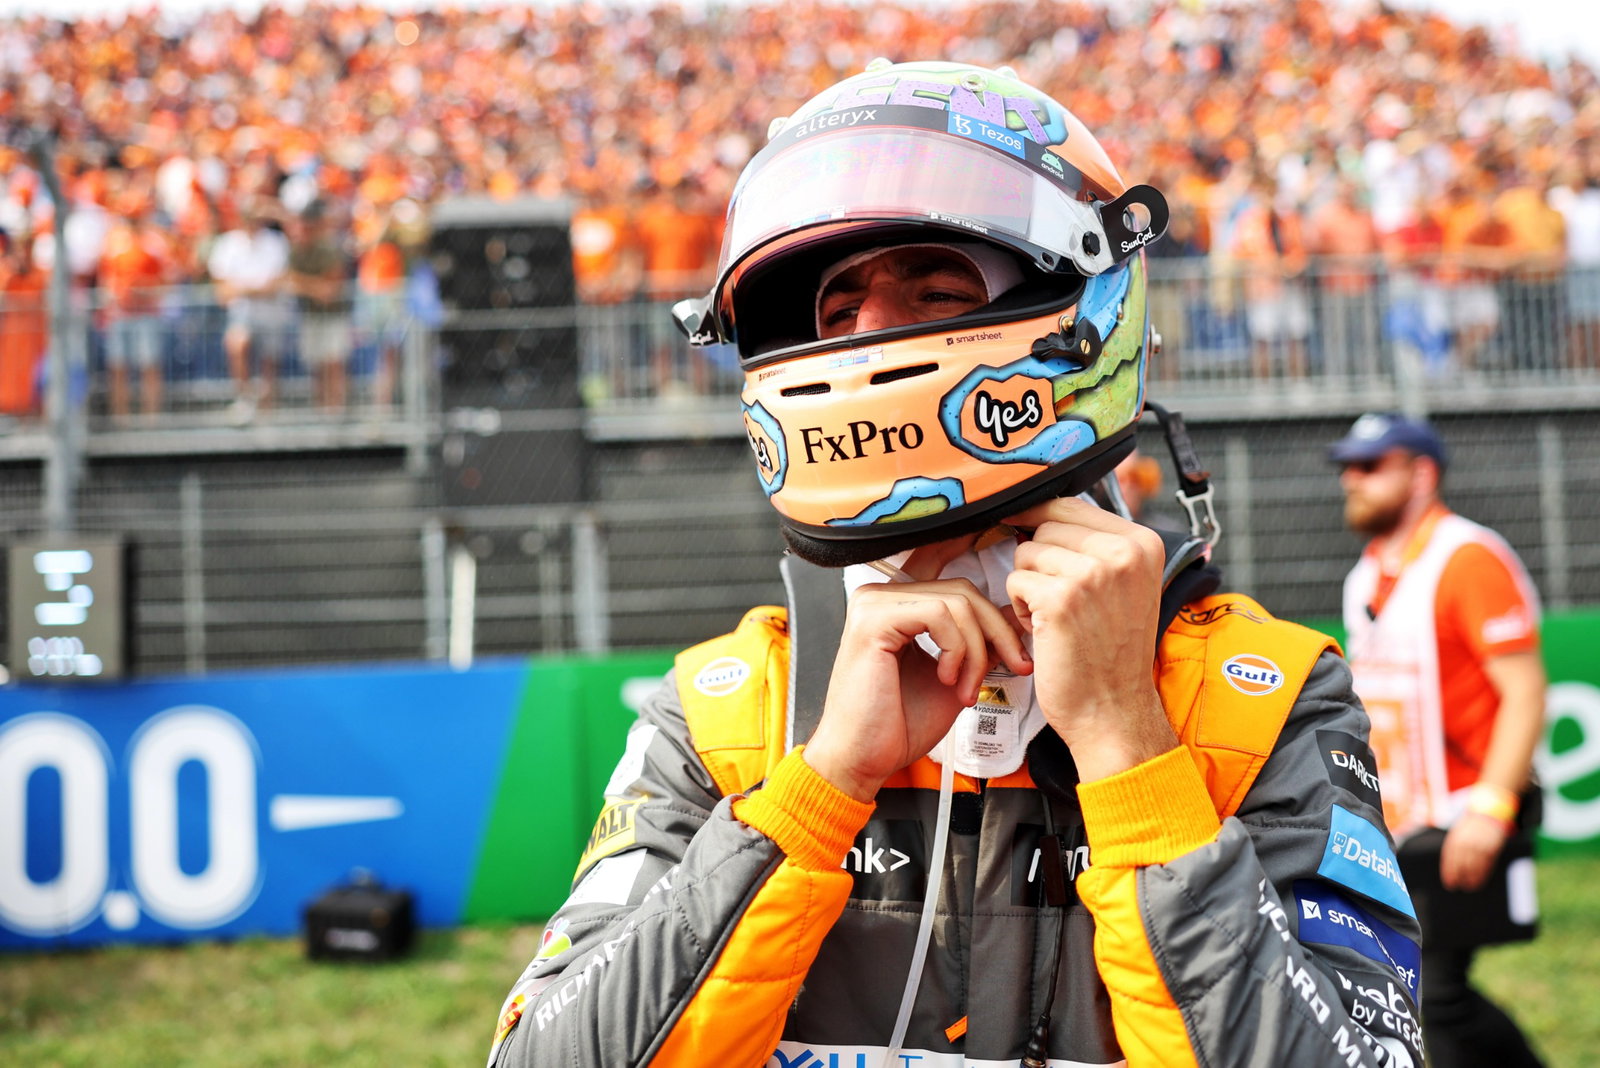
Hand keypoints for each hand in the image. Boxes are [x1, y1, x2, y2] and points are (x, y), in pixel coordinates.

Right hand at [803, 535, 1033, 801]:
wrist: (863, 759)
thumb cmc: (897, 724)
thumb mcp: (955, 675)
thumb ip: (978, 642)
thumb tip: (1013, 617)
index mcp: (897, 605)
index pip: (945, 568)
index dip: (975, 559)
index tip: (1004, 580)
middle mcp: (882, 595)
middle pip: (964, 589)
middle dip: (998, 631)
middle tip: (1012, 667)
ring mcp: (874, 603)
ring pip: (958, 600)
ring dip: (978, 650)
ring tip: (967, 688)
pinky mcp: (873, 619)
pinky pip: (940, 613)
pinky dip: (958, 649)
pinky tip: (947, 678)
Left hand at [1004, 497, 1177, 781]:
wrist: (1114, 712)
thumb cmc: (1112, 653)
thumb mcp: (1124, 585)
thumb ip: (1097, 544)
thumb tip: (1042, 505)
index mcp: (1143, 542)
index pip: (1071, 503)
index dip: (1044, 522)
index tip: (1039, 544)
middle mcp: (1123, 552)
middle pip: (1046, 524)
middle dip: (1040, 560)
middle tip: (1062, 601)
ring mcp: (1091, 573)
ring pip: (1026, 550)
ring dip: (1029, 584)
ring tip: (1056, 616)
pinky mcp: (1060, 598)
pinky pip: (1016, 579)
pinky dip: (1020, 606)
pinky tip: (1045, 630)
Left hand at [1440, 813, 1508, 890]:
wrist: (1487, 815)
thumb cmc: (1470, 827)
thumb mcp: (1458, 833)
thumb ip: (1454, 848)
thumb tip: (1450, 866)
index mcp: (1455, 839)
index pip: (1450, 859)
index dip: (1449, 873)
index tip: (1449, 883)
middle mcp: (1466, 843)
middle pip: (1461, 864)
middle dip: (1458, 877)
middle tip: (1457, 886)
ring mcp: (1479, 846)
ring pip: (1474, 866)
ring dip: (1471, 878)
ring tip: (1469, 887)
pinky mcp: (1490, 848)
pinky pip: (1486, 864)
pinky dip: (1482, 874)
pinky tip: (1479, 880)